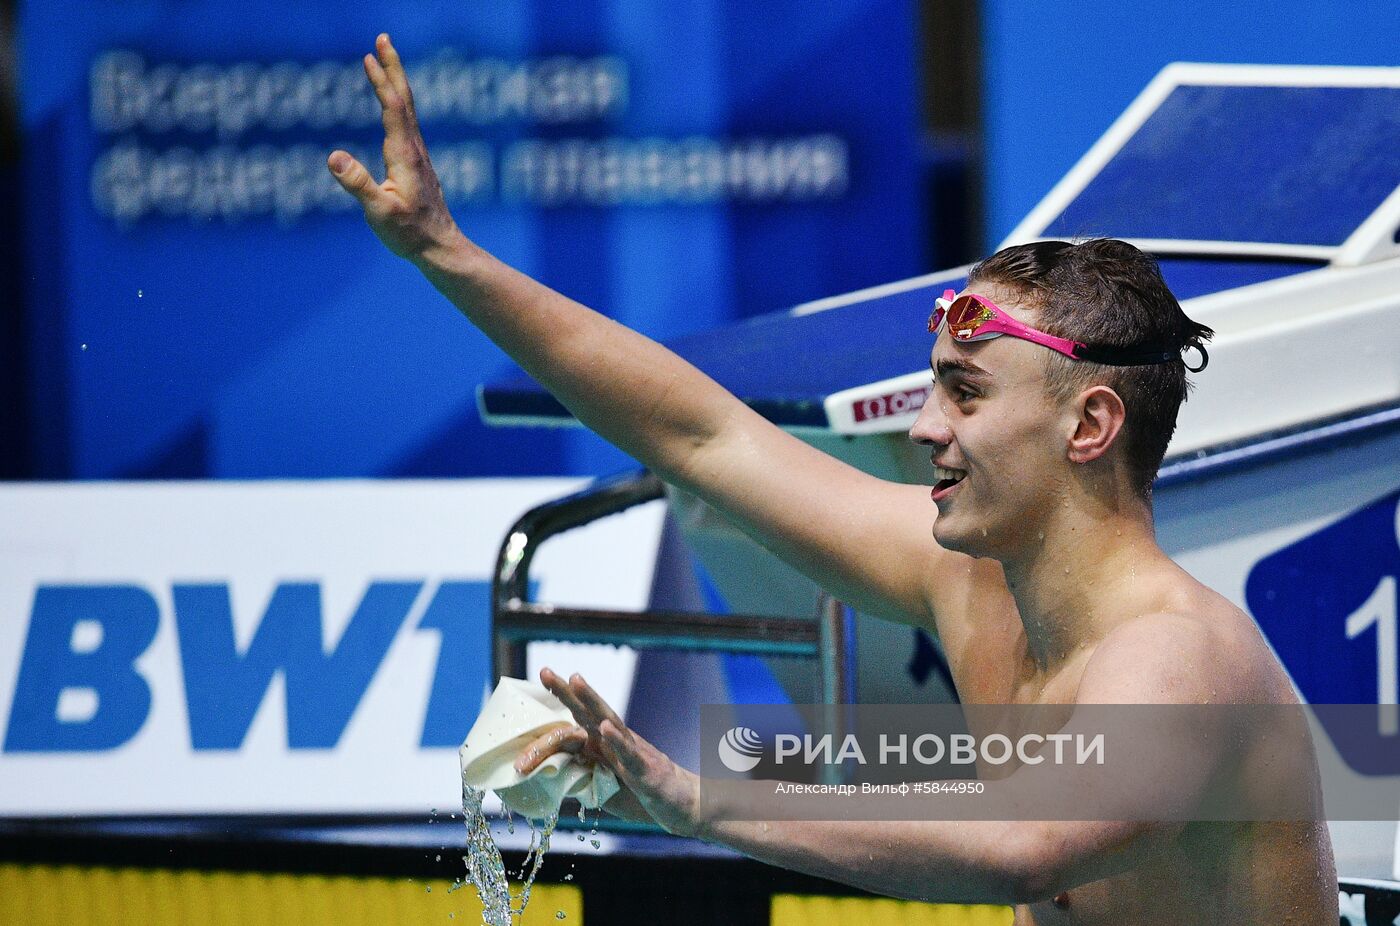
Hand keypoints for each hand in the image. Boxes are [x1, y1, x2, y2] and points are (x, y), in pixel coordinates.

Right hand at [327, 34, 462, 261]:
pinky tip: (392, 103)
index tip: (370, 57)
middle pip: (406, 99)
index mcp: (404, 155)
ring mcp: (417, 155)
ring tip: (383, 59)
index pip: (394, 108)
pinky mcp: (416, 164)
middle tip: (383, 37)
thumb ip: (358, 184)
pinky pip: (406, 123)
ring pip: (408, 109)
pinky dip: (397, 102)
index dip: (382, 82)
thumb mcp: (379, 211)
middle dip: (393, 67)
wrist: (440, 248)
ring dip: (396, 81)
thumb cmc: (409, 234)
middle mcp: (414, 149)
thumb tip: (333, 157)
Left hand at [514, 668, 702, 837]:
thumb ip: (587, 768)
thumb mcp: (610, 781)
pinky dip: (617, 740)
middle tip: (545, 671)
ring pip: (610, 723)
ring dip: (592, 701)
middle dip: (568, 691)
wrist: (688, 803)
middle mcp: (620, 741)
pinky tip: (605, 728)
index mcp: (609, 743)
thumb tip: (556, 764)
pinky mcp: (646, 771)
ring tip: (575, 681)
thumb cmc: (647, 792)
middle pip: (591, 711)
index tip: (543, 674)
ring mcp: (634, 753)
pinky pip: (630, 754)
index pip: (582, 715)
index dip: (564, 696)